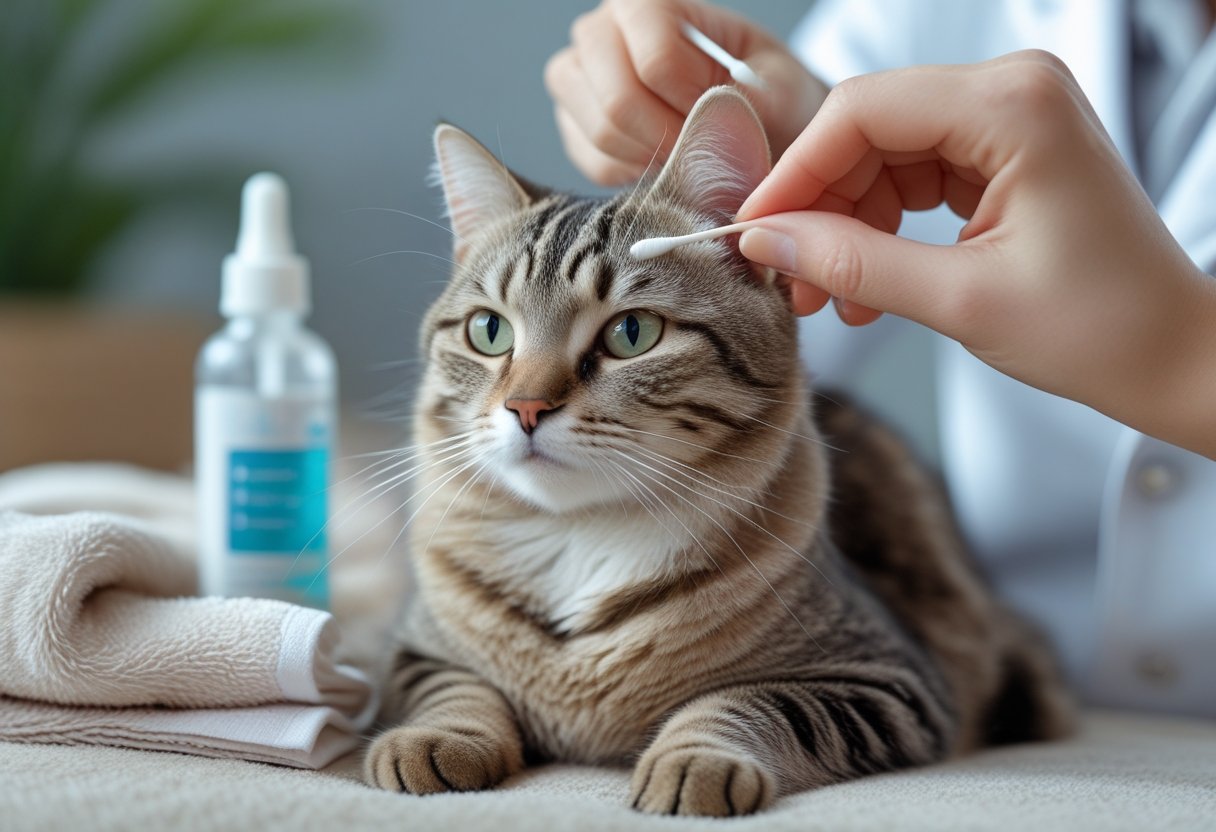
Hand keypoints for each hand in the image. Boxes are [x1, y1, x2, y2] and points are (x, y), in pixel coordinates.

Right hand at [544, 0, 825, 184]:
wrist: (751, 121)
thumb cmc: (765, 94)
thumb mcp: (780, 89)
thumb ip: (756, 100)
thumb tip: (719, 119)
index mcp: (648, 2)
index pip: (656, 60)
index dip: (693, 103)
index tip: (722, 115)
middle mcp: (600, 32)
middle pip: (618, 100)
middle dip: (669, 137)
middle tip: (704, 146)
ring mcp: (577, 81)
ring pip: (602, 133)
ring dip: (654, 157)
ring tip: (688, 151)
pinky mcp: (574, 127)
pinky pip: (596, 164)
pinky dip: (636, 174)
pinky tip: (664, 161)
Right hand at [735, 50, 1215, 457]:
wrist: (1171, 357)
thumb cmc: (1101, 329)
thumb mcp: (961, 300)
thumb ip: (854, 263)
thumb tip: (765, 241)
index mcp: (1014, 106)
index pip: (862, 111)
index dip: (796, 173)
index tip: (753, 232)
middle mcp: (1012, 93)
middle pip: (868, 129)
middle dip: (819, 206)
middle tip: (790, 278)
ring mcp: (1010, 120)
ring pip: (882, 155)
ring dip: (846, 224)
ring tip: (832, 296)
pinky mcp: (1004, 153)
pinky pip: (912, 175)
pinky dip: (880, 227)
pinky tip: (867, 283)